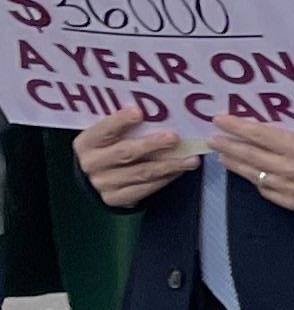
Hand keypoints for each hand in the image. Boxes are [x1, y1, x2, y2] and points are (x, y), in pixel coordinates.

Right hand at [74, 111, 194, 207]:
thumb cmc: (107, 147)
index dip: (120, 121)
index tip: (139, 112)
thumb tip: (154, 110)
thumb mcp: (107, 134)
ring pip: (141, 174)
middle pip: (125, 153)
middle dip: (152, 145)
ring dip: (169, 165)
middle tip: (173, 138)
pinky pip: (145, 189)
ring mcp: (103, 184)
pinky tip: (180, 170)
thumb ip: (123, 125)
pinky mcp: (116, 199)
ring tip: (190, 159)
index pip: (103, 131)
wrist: (95, 177)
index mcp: (86, 143)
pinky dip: (165, 179)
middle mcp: (92, 164)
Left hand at [207, 118, 293, 212]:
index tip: (219, 119)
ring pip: (254, 175)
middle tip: (212, 138)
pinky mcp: (293, 203)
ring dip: (235, 164)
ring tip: (223, 156)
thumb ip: (288, 129)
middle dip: (228, 145)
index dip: (236, 127)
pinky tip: (248, 172)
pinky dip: (255, 180)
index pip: (258, 135)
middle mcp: (292, 169)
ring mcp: (291, 189)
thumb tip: (258, 122)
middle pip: (250, 155)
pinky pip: (266, 190)